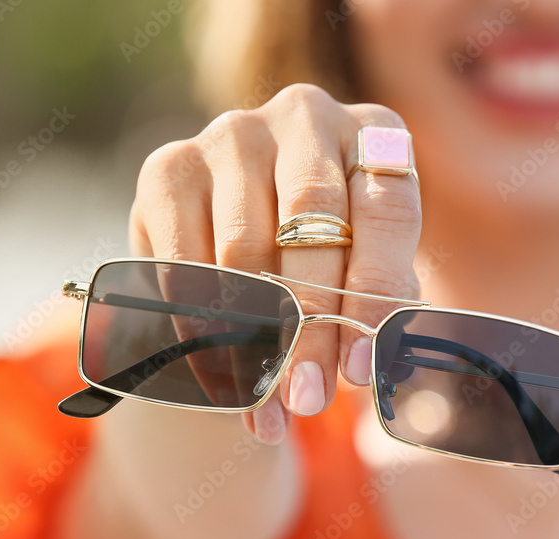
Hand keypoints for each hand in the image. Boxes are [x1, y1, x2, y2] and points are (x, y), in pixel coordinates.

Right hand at [129, 84, 421, 442]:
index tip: (359, 371)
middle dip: (311, 328)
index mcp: (376, 132)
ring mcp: (233, 133)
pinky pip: (184, 260)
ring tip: (266, 404)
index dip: (375, 296)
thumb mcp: (367, 270)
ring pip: (245, 251)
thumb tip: (377, 362)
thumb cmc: (327, 258)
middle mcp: (306, 115)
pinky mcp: (170, 166)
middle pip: (314, 228)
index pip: (387, 212)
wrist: (239, 234)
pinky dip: (200, 327)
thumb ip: (382, 305)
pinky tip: (219, 376)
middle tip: (308, 399)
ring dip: (253, 339)